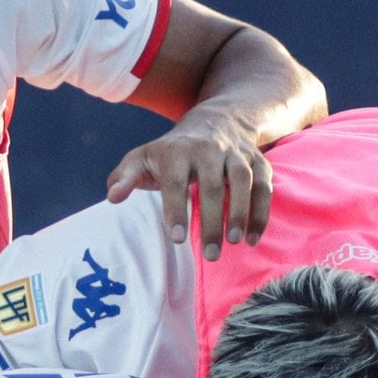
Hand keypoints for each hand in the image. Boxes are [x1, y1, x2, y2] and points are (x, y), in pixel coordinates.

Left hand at [105, 117, 271, 259]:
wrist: (214, 122)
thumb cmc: (171, 153)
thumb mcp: (143, 158)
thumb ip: (124, 177)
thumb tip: (112, 197)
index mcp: (176, 152)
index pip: (175, 181)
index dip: (176, 209)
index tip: (177, 238)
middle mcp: (208, 149)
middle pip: (211, 185)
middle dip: (211, 221)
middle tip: (210, 255)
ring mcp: (235, 153)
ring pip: (242, 180)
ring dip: (240, 212)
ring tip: (234, 242)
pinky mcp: (257, 160)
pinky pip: (264, 185)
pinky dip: (261, 212)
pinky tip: (253, 238)